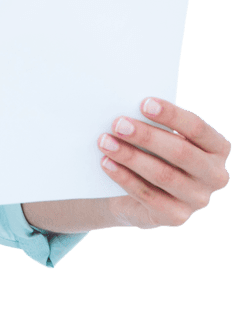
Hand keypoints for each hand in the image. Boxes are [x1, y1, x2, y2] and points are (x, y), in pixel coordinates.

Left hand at [98, 97, 230, 228]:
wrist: (137, 195)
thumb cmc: (152, 153)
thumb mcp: (159, 138)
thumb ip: (153, 124)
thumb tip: (128, 108)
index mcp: (217, 148)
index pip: (197, 128)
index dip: (171, 115)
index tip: (143, 103)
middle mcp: (215, 175)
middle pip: (181, 152)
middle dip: (147, 136)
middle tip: (117, 124)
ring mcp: (198, 199)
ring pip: (163, 175)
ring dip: (130, 156)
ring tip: (104, 141)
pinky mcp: (177, 217)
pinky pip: (148, 196)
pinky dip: (124, 177)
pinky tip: (106, 163)